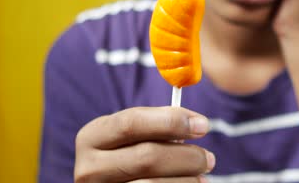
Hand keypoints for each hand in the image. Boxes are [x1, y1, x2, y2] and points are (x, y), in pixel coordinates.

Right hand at [74, 107, 214, 182]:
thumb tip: (197, 123)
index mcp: (92, 136)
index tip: (203, 124)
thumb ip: (159, 125)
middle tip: (209, 158)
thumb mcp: (135, 137)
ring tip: (202, 177)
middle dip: (186, 156)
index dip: (171, 121)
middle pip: (146, 157)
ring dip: (186, 180)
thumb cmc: (132, 155)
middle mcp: (88, 167)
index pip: (132, 122)